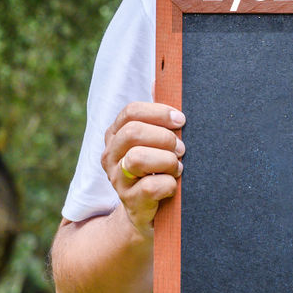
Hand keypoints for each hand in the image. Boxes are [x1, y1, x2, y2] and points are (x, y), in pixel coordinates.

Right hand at [102, 101, 185, 236]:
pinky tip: (174, 185)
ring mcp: (117, 180)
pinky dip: (169, 184)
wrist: (147, 213)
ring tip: (178, 166)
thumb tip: (160, 78)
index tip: (181, 119)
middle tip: (181, 148)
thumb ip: (156, 115)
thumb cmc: (156, 169)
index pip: (130, 112)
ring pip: (137, 159)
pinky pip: (150, 188)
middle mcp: (111, 156)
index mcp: (115, 135)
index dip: (158, 112)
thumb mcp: (154, 140)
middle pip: (132, 132)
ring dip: (166, 160)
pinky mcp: (131, 203)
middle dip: (164, 137)